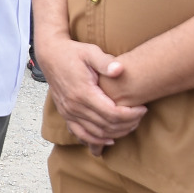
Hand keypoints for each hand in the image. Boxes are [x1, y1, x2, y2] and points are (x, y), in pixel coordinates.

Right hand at [37, 37, 146, 154]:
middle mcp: (74, 106)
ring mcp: (68, 112)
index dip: (131, 115)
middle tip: (140, 116)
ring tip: (130, 124)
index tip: (143, 108)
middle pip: (107, 126)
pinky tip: (110, 139)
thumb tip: (119, 70)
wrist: (50, 55)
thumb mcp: (90, 51)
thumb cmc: (72, 52)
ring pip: (97, 133)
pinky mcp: (65, 114)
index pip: (112, 113)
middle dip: (128, 124)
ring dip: (117, 133)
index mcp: (83, 92)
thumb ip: (105, 61)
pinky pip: (81, 134)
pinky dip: (96, 140)